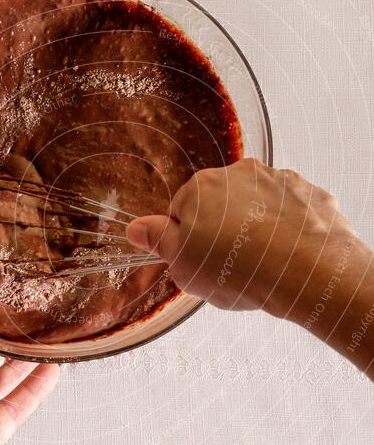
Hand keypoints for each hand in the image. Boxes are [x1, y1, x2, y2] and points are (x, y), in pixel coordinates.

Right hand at [126, 159, 356, 319]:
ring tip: (263, 264)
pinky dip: (288, 227)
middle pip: (221, 203)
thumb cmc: (239, 269)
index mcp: (201, 188)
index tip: (200, 261)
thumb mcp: (183, 263)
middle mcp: (239, 173)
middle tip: (231, 267)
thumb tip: (135, 228)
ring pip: (257, 205)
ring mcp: (278, 180)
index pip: (182, 210)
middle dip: (223, 229)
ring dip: (256, 227)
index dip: (188, 240)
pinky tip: (288, 255)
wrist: (306, 270)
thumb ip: (158, 240)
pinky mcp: (309, 193)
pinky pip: (291, 210)